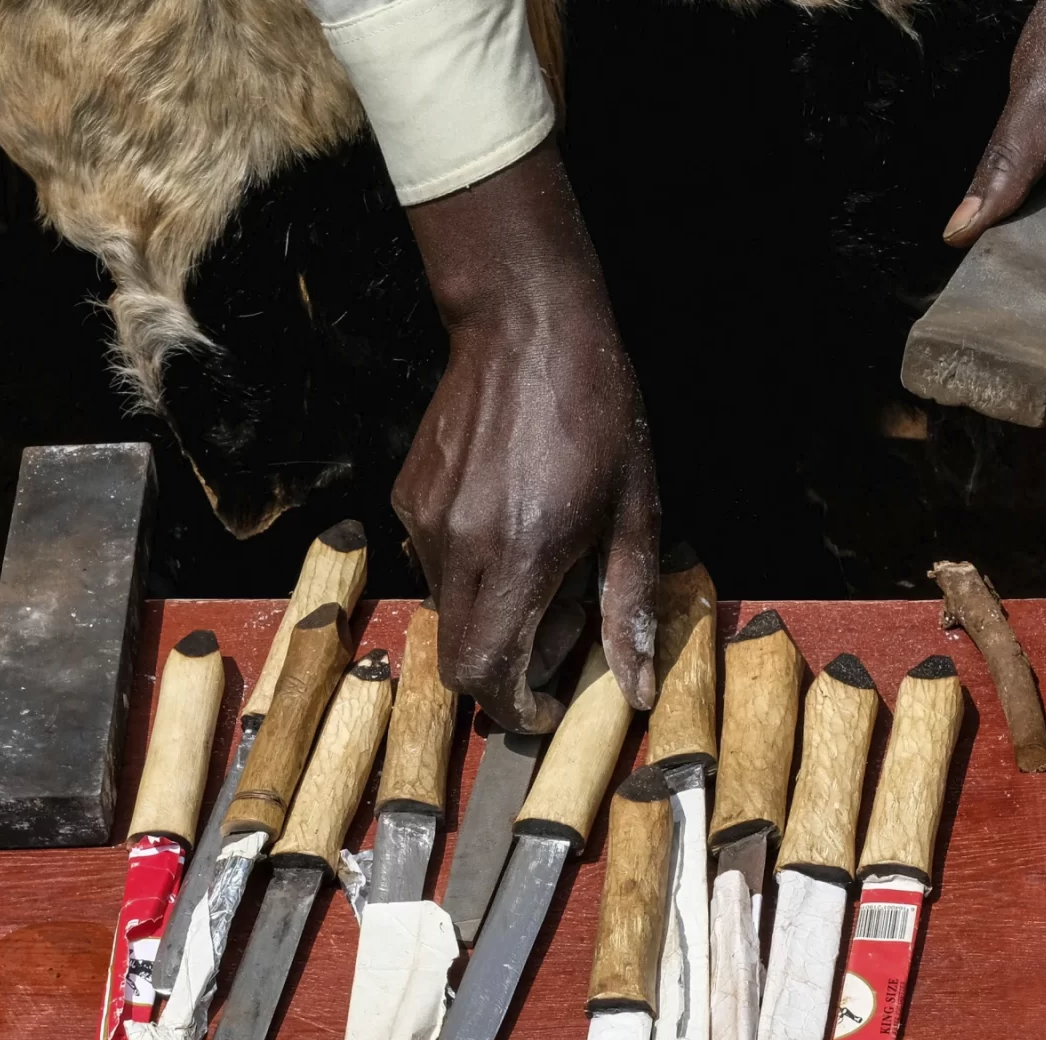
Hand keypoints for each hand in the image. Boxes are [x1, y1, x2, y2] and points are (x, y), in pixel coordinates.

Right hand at [397, 143, 658, 732]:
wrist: (525, 324)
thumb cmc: (596, 410)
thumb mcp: (636, 511)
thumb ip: (628, 605)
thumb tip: (633, 688)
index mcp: (521, 557)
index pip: (487, 676)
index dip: (516, 709)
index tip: (548, 703)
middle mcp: (460, 548)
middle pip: (459, 660)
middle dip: (510, 668)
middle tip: (561, 628)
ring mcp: (426, 523)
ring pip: (449, 614)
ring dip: (495, 616)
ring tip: (545, 564)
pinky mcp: (409, 498)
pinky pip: (435, 566)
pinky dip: (474, 573)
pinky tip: (513, 525)